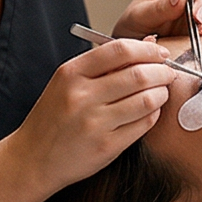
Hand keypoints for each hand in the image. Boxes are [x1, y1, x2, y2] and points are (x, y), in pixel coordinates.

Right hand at [14, 38, 176, 188]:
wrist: (33, 158)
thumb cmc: (53, 117)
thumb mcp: (67, 83)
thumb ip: (103, 64)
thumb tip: (146, 43)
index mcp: (70, 73)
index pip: (119, 50)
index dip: (146, 49)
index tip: (158, 52)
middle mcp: (82, 96)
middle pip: (138, 74)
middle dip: (162, 71)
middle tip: (168, 72)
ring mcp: (95, 123)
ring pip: (146, 100)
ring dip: (162, 93)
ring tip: (161, 92)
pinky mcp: (107, 146)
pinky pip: (143, 124)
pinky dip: (154, 114)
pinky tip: (150, 110)